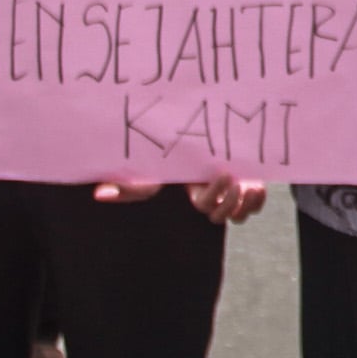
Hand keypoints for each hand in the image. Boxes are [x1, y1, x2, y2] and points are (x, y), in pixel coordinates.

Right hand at [96, 174, 266, 223]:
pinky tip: (256, 186)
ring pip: (240, 214)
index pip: (203, 207)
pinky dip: (258, 199)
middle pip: (222, 213)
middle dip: (227, 199)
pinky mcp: (246, 192)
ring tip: (247, 185)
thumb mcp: (158, 166)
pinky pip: (256, 207)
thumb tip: (98, 194)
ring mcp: (231, 197)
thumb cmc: (181, 157)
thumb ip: (131, 182)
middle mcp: (214, 199)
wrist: (210, 143)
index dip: (212, 199)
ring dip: (245, 203)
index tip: (216, 176)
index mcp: (195, 193)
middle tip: (230, 175)